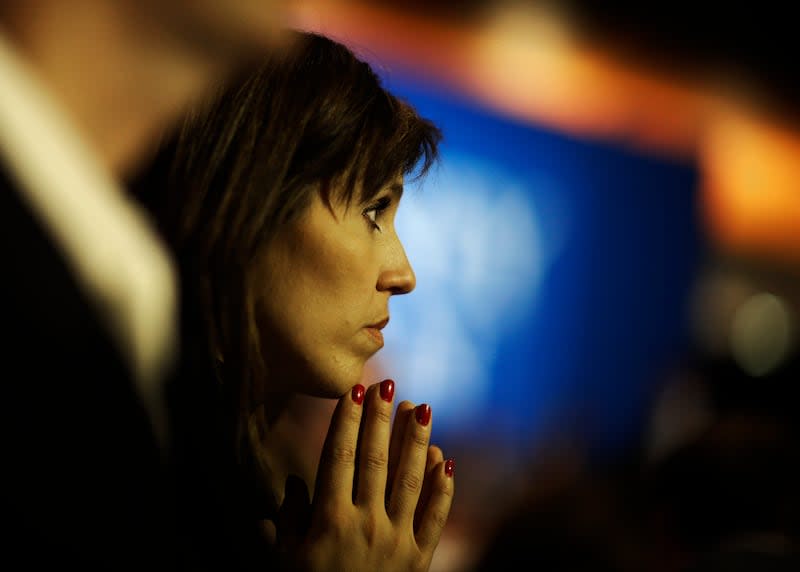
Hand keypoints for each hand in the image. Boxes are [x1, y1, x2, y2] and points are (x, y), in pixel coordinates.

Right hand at [275, 379, 454, 570]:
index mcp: (330, 521)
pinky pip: (435, 518)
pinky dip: (442, 488)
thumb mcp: (286, 563)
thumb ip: (287, 521)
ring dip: (417, 440)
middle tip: (390, 385)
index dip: (346, 421)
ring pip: (411, 479)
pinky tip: (445, 460)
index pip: (339, 458)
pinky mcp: (419, 559)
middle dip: (383, 419)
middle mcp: (367, 524)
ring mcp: (397, 540)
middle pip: (376, 460)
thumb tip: (292, 483)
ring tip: (422, 407)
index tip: (355, 391)